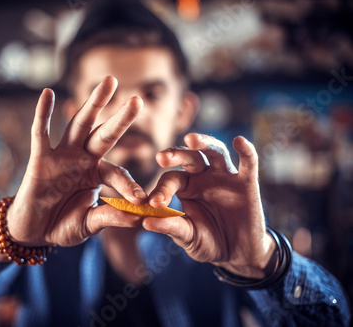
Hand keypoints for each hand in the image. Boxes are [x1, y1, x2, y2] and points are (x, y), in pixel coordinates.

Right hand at [0, 76, 147, 261]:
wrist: (33, 231)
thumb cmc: (63, 224)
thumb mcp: (90, 223)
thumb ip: (112, 218)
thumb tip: (141, 219)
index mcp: (97, 173)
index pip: (117, 173)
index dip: (128, 186)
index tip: (141, 200)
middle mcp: (83, 159)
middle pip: (104, 134)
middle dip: (121, 118)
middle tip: (138, 100)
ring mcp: (62, 155)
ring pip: (79, 125)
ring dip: (93, 104)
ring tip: (109, 82)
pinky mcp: (39, 158)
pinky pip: (40, 133)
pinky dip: (43, 114)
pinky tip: (48, 94)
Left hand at [143, 133, 275, 278]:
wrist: (237, 254)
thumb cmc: (208, 241)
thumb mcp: (187, 236)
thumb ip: (170, 226)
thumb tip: (145, 222)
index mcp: (185, 186)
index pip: (171, 179)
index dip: (162, 189)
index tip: (154, 203)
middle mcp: (203, 176)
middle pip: (189, 157)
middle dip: (176, 154)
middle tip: (161, 157)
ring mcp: (225, 177)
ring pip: (215, 152)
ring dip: (204, 143)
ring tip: (191, 139)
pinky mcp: (247, 183)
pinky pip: (248, 163)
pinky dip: (246, 151)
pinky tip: (239, 141)